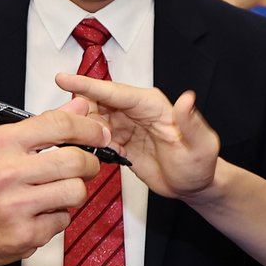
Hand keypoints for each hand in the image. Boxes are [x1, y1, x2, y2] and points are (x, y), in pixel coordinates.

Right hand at [0, 107, 102, 265]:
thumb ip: (40, 127)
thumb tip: (78, 107)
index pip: (57, 125)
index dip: (87, 128)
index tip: (99, 133)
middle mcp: (6, 174)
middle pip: (75, 160)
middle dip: (90, 163)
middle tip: (86, 165)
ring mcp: (16, 207)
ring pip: (75, 192)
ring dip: (74, 191)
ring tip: (58, 190)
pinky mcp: (24, 235)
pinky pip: (62, 220)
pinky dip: (57, 216)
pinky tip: (38, 213)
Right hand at [54, 75, 219, 201]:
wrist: (194, 186)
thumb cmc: (200, 165)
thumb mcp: (202, 146)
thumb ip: (192, 123)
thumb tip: (187, 99)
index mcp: (152, 104)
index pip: (115, 92)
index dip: (87, 86)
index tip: (63, 79)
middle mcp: (136, 110)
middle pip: (97, 102)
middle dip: (82, 114)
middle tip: (83, 135)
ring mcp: (126, 124)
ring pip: (93, 119)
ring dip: (87, 132)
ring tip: (100, 148)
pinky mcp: (120, 140)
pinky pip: (96, 137)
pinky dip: (92, 144)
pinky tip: (104, 155)